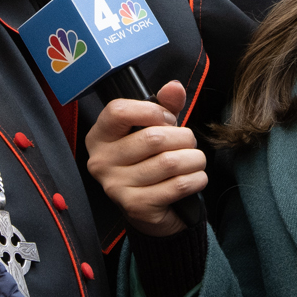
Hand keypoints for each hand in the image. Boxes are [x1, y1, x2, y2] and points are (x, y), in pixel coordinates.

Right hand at [86, 81, 205, 237]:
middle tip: (188, 144)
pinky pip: (178, 185)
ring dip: (194, 159)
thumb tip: (174, 87)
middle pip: (153, 138)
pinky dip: (196, 179)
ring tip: (195, 160)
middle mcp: (101, 161)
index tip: (168, 120)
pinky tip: (196, 177)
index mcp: (99, 136)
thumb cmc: (150, 161)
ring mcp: (115, 186)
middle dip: (183, 138)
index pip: (119, 111)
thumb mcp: (154, 128)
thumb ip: (164, 106)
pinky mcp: (136, 206)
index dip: (153, 111)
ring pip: (169, 162)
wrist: (150, 209)